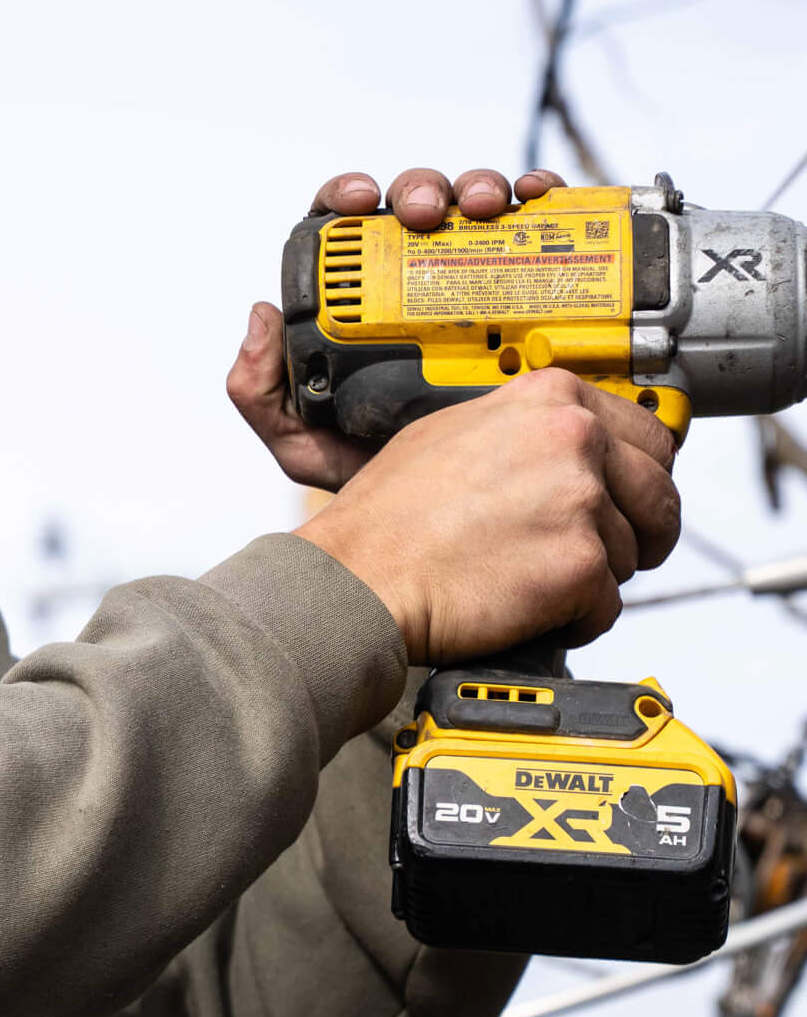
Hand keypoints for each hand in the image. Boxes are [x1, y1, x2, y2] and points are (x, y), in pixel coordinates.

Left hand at [228, 165, 566, 489]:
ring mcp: (482, 281)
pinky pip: (543, 231)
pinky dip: (543, 200)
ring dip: (479, 188)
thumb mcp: (307, 443)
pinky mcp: (538, 292)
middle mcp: (421, 282)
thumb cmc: (381, 472)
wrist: (470, 510)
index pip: (347, 231)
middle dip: (422, 190)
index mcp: (362, 305)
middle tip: (427, 215)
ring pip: (478, 210)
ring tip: (483, 209)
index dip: (347, 197)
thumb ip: (262, 393)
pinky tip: (540, 199)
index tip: (360, 202)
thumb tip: (260, 315)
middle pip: (417, 209)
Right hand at [295, 369, 679, 664]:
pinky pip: (608, 605)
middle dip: (638, 531)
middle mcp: (573, 439)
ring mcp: (580, 501)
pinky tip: (526, 607)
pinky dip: (573, 618)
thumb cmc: (387, 518)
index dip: (640, 477)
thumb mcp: (453, 434)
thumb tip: (569, 447)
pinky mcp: (580, 564)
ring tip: (531, 578)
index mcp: (549, 398)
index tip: (629, 499)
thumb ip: (525, 430)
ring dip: (594, 577)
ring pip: (633, 554)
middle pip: (659, 495)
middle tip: (600, 553)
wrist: (358, 577)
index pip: (651, 435)